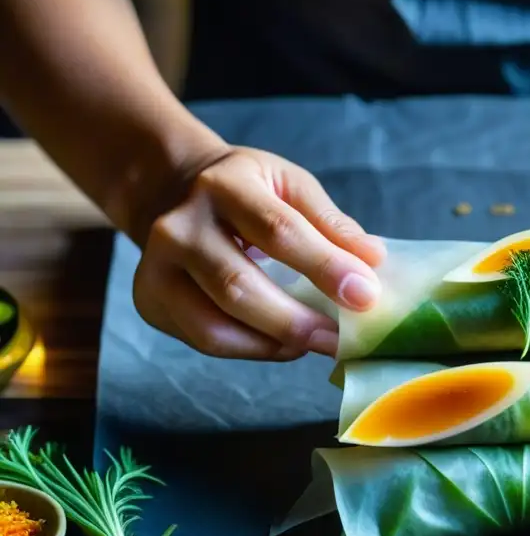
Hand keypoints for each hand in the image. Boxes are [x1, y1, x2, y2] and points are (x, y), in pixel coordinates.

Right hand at [132, 147, 385, 359]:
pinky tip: (284, 344)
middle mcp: (180, 226)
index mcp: (224, 186)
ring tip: (317, 344)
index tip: (366, 295)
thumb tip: (374, 261)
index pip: (278, 231)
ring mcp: (156, 266)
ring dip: (276, 343)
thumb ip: (332, 224)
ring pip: (217, 324)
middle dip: (298, 321)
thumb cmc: (248, 192)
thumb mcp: (290, 186)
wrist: (171, 190)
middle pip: (239, 286)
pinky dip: (252, 349)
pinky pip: (205, 339)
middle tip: (342, 339)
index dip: (325, 267)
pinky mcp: (149, 299)